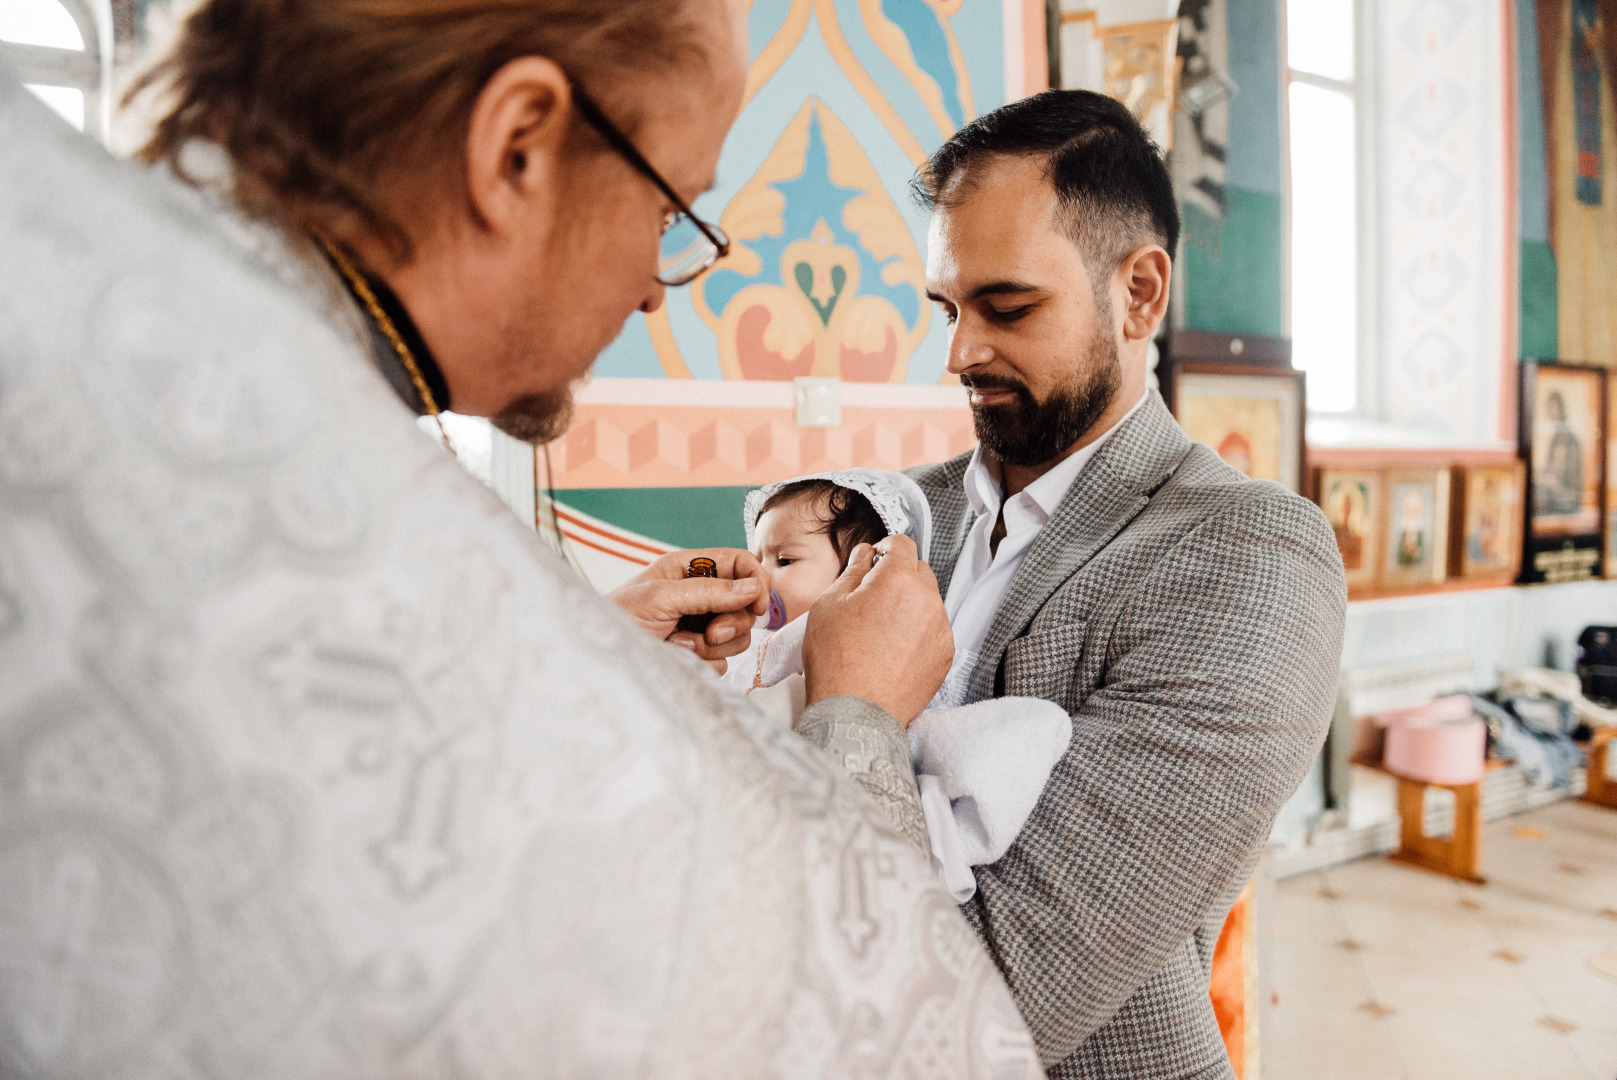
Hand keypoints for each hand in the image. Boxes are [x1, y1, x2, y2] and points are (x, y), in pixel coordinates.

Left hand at [609, 548, 770, 665]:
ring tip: (678, 643)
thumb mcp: (661, 597)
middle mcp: (699, 595)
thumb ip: (708, 591)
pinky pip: (723, 661)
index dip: (755, 582)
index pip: (741, 564)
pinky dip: (703, 663)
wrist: (599, 658)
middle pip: (745, 605)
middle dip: (731, 622)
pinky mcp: (697, 655)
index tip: (756, 606)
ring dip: (712, 645)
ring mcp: (700, 626)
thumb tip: (752, 588)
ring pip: (738, 637)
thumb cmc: (617, 617)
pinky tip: (675, 655)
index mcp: (690, 569)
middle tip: (709, 633)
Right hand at [802, 535, 952, 725]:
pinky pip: (934, 630)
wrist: (856, 712)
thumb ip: (853, 570)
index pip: (902, 544)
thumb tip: (866, 556)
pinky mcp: (945, 654)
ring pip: (928, 602)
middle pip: (919, 571)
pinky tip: (894, 649)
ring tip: (881, 630)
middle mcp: (927, 600)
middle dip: (899, 577)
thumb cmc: (837, 661)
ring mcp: (940, 629)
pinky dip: (919, 632)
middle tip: (873, 598)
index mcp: (898, 580)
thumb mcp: (829, 604)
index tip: (876, 559)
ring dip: (910, 605)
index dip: (885, 548)